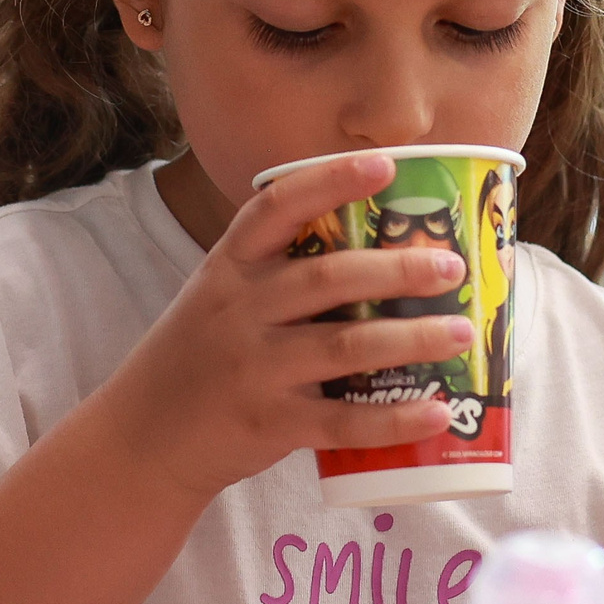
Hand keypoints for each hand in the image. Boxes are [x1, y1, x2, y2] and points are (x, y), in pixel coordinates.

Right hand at [91, 151, 475, 503]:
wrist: (142, 438)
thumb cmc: (198, 358)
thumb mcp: (217, 298)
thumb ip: (277, 275)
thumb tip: (378, 254)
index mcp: (228, 269)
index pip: (276, 208)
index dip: (331, 181)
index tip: (383, 165)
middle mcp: (239, 312)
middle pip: (329, 278)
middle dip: (397, 269)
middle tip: (451, 265)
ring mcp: (254, 369)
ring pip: (346, 346)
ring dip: (413, 338)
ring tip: (462, 333)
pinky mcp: (269, 424)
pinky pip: (343, 421)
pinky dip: (394, 419)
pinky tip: (435, 411)